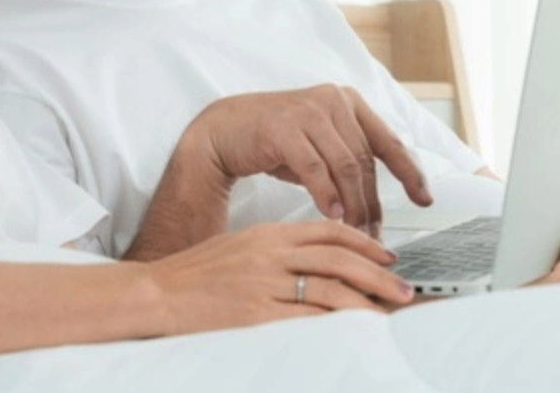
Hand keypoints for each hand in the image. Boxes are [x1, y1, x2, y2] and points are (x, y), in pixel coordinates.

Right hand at [145, 220, 413, 334]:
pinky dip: (336, 323)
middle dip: (378, 273)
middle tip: (403, 287)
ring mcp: (263, 283)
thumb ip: (278, 250)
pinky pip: (307, 318)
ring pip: (330, 288)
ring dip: (367, 300)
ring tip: (388, 311)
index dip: (364, 242)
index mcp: (268, 234)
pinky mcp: (255, 314)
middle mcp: (270, 253)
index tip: (388, 255)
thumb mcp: (241, 247)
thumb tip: (319, 265)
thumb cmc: (195, 274)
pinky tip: (353, 328)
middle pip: (339, 258)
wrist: (156, 292)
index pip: (328, 231)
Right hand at [185, 85, 432, 234]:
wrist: (224, 130)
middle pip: (365, 161)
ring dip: (353, 205)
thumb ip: (346, 162)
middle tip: (375, 237)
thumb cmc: (274, 141)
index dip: (410, 172)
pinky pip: (315, 167)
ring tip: (355, 233)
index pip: (388, 140)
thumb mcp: (319, 146)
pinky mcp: (284, 126)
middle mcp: (332, 101)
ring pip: (345, 166)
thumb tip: (374, 205)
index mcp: (347, 102)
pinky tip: (331, 215)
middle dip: (372, 204)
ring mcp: (308, 110)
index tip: (425, 199)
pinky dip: (326, 194)